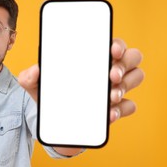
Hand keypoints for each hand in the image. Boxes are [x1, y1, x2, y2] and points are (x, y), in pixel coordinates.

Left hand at [18, 38, 143, 122]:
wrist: (54, 123)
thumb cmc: (49, 95)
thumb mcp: (35, 85)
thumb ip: (30, 76)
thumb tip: (36, 69)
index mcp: (91, 57)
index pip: (112, 43)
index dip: (117, 44)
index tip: (111, 50)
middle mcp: (107, 69)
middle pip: (132, 57)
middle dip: (125, 64)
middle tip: (110, 75)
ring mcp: (114, 88)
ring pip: (136, 77)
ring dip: (126, 85)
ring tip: (109, 96)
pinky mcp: (116, 108)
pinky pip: (130, 105)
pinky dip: (122, 109)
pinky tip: (109, 114)